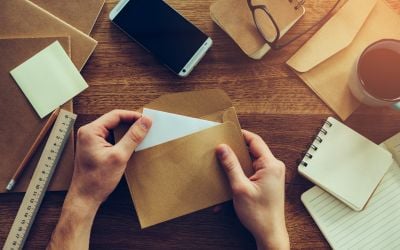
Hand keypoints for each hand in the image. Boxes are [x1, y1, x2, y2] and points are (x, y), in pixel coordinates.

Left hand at [48, 110, 151, 249]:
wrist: (85, 198)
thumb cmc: (97, 180)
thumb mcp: (119, 156)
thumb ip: (133, 137)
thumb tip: (145, 121)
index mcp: (90, 131)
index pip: (115, 115)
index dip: (133, 116)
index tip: (147, 120)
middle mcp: (88, 133)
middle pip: (114, 121)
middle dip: (131, 123)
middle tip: (146, 127)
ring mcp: (90, 141)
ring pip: (113, 130)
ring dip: (127, 132)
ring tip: (141, 135)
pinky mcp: (94, 148)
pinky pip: (111, 138)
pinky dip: (122, 140)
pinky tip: (131, 145)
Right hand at [216, 130, 288, 249]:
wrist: (269, 233)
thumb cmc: (259, 215)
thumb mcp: (240, 188)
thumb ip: (231, 166)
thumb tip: (223, 148)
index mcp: (271, 165)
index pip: (255, 141)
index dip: (240, 135)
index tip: (228, 132)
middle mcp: (274, 168)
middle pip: (252, 151)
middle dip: (235, 152)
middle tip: (221, 151)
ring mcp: (271, 175)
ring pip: (250, 163)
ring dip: (236, 166)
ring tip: (223, 169)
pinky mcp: (267, 183)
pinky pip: (252, 173)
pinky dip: (240, 176)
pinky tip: (230, 183)